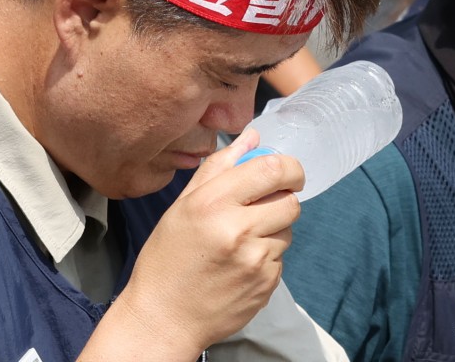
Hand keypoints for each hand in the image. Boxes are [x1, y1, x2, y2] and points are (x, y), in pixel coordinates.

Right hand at [102, 129, 303, 358]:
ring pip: (288, 230)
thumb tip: (251, 137)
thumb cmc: (168, 258)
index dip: (289, 168)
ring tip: (241, 242)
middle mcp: (237, 229)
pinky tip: (239, 265)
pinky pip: (280, 259)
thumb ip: (219, 167)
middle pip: (291, 201)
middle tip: (262, 207)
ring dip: (273, 230)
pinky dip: (266, 257)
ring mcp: (254, 260)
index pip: (272, 169)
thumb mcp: (182, 206)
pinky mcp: (265, 284)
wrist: (164, 317)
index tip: (286, 173)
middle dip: (282, 200)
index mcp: (212, 202)